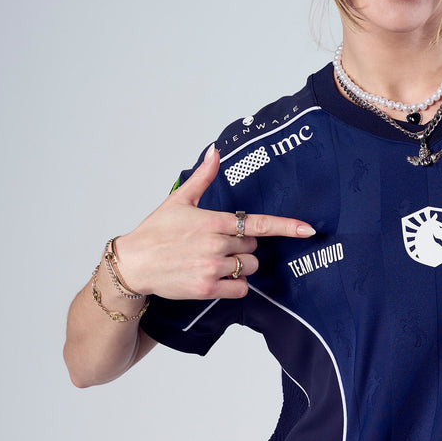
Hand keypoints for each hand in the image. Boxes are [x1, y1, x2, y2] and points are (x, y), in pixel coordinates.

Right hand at [114, 146, 315, 299]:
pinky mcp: (207, 289)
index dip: (286, 226)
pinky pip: (240, 288)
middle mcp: (216, 244)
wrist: (134, 264)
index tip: (307, 229)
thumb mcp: (178, 200)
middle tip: (217, 244)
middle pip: (253, 247)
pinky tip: (217, 278)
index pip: (258, 224)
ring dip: (240, 266)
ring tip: (214, 261)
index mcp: (213, 221)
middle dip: (242, 246)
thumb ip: (203, 177)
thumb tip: (215, 151)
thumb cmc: (155, 231)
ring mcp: (212, 268)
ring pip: (249, 267)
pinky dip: (235, 284)